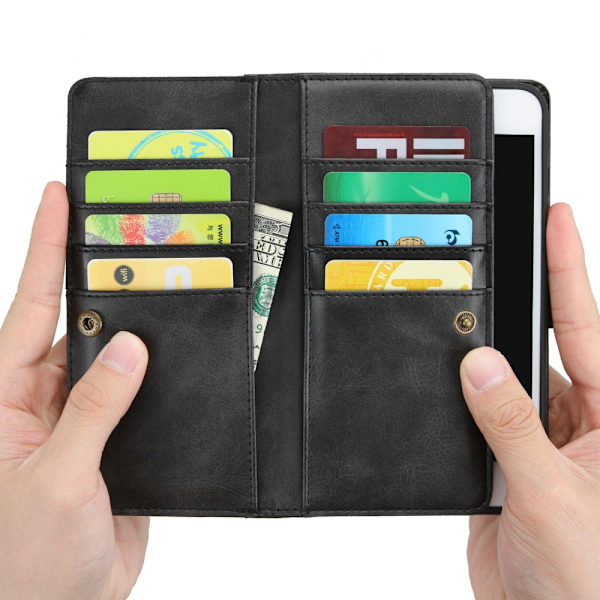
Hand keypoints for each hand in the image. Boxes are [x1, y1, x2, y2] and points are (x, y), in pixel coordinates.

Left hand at [0, 183, 149, 599]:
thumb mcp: (56, 480)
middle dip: (109, 282)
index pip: (27, 306)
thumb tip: (132, 350)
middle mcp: (45, 398)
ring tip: (176, 291)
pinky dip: (167, 373)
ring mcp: (86, 416)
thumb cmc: (23, 563)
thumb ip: (94, 410)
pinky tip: (188, 354)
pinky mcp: (120, 437)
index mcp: (7, 398)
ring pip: (121, 356)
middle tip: (140, 235)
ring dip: (147, 331)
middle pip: (83, 323)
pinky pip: (145, 392)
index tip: (58, 198)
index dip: (43, 248)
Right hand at [461, 203, 599, 598]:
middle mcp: (572, 421)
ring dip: (471, 369)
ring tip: (448, 340)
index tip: (555, 221)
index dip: (571, 269)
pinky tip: (436, 393)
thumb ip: (512, 425)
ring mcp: (531, 441)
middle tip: (478, 273)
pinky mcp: (496, 462)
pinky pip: (469, 416)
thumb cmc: (587, 579)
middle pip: (534, 348)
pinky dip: (451, 403)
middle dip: (506, 316)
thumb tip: (480, 364)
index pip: (586, 326)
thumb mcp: (553, 494)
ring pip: (494, 382)